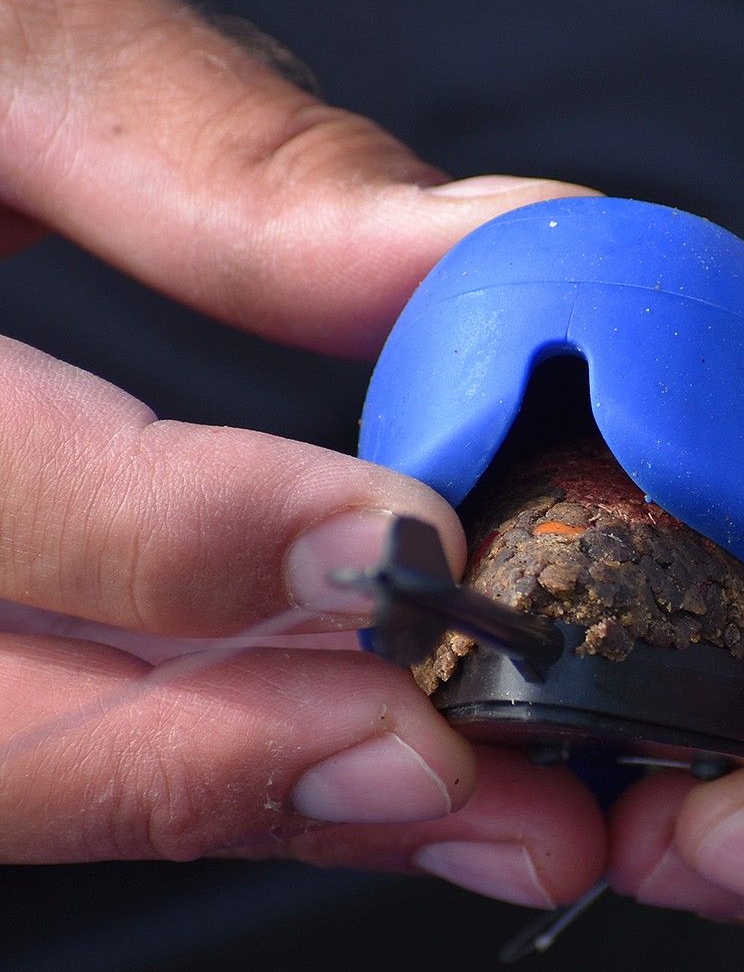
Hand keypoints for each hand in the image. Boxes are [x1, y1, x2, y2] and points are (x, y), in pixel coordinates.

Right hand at [0, 0, 603, 895]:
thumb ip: (210, 162)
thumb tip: (472, 258)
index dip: (196, 545)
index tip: (404, 550)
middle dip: (236, 765)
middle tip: (464, 781)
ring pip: (28, 758)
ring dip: (255, 797)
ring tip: (467, 809)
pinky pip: (56, 710)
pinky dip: (214, 749)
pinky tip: (354, 754)